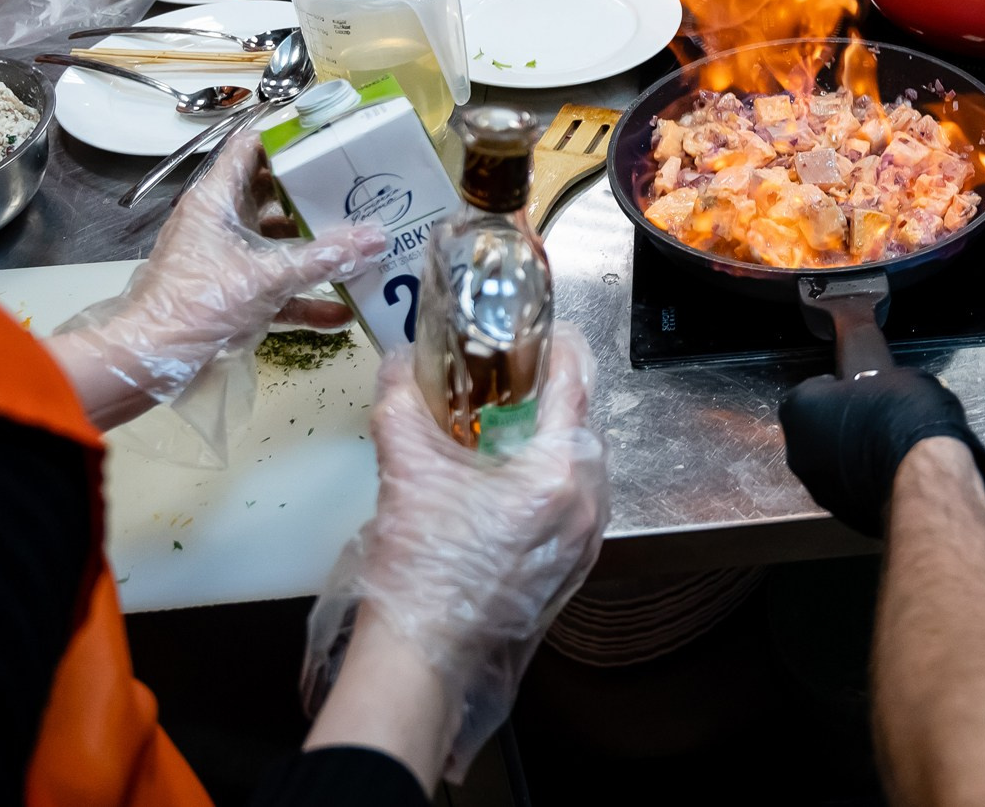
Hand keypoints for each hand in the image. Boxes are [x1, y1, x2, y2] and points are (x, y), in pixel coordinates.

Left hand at [47, 133, 387, 424]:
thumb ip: (324, 257)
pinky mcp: (235, 294)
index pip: (250, 147)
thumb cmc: (198, 301)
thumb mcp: (266, 275)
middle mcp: (222, 221)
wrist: (151, 359)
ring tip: (362, 245)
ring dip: (316, 249)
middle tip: (360, 188)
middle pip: (273, 194)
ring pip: (279, 243)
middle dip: (315, 194)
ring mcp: (229, 258)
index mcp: (217, 199)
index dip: (288, 136)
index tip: (332, 137)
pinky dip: (306, 298)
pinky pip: (278, 288)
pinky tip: (343, 311)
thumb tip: (380, 237)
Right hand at [304, 338, 606, 778]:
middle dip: (546, 394)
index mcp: (560, 473)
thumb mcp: (407, 472)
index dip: (556, 346)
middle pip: (580, 423)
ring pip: (579, 464)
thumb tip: (396, 364)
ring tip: (501, 424)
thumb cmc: (422, 572)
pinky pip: (573, 502)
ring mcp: (586, 539)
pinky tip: (504, 478)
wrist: (424, 657)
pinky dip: (546, 478)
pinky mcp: (573, 566)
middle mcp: (587, 504)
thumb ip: (402, 405)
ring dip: (545, 438)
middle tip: (507, 375)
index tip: (537, 328)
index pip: (575, 384)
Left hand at [778, 365, 984, 536]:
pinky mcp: (842, 515)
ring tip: (889, 449)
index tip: (863, 390)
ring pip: (832, 466)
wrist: (923, 475)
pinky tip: (893, 474)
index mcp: (801, 407)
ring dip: (853, 458)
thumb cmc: (903, 420)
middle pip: (818, 431)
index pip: (815, 389)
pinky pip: (851, 491)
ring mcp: (818, 487)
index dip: (843, 388)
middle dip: (844, 426)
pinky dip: (866, 484)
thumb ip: (873, 384)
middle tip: (877, 420)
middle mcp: (799, 450)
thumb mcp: (896, 377)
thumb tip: (885, 390)